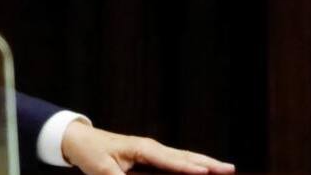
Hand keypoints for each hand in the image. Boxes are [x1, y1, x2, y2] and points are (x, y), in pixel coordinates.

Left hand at [61, 120, 234, 174]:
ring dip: (205, 162)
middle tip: (231, 169)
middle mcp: (151, 147)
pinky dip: (193, 164)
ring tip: (226, 168)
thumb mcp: (102, 170)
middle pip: (185, 157)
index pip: (171, 160)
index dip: (190, 168)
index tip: (208, 172)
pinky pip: (177, 161)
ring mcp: (153, 151)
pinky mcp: (151, 156)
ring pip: (184, 157)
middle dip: (208, 163)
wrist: (80, 140)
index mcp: (142, 148)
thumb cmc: (91, 153)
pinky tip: (204, 169)